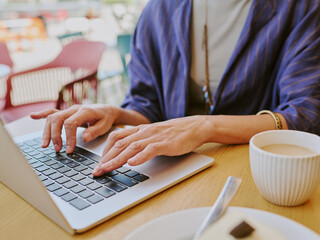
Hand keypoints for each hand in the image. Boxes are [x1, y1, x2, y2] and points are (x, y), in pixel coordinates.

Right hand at [30, 104, 120, 152]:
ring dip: (47, 131)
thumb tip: (84, 138)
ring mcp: (69, 110)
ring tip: (46, 145)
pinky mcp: (66, 112)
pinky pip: (51, 112)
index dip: (68, 137)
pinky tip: (33, 116)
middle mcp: (74, 109)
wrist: (106, 110)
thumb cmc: (105, 118)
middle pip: (58, 119)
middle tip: (58, 149)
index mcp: (85, 111)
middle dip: (55, 136)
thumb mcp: (105, 126)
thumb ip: (94, 132)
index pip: (71, 123)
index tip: (69, 149)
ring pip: (52, 117)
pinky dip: (41, 114)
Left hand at [92, 116, 212, 175]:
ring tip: (107, 169)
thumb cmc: (175, 132)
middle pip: (119, 143)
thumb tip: (128, 153)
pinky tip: (132, 164)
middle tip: (96, 171)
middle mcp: (144, 132)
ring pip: (131, 147)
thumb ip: (141, 140)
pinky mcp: (165, 144)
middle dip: (106, 158)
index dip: (105, 150)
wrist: (194, 127)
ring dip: (117, 159)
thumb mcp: (154, 134)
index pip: (116, 137)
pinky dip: (140, 157)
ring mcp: (154, 137)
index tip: (98, 162)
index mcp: (140, 129)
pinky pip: (150, 150)